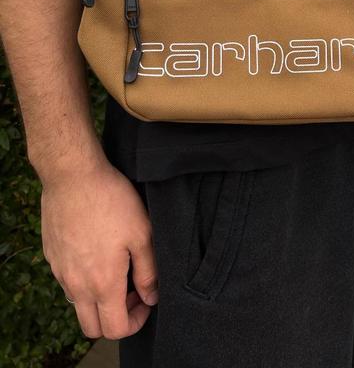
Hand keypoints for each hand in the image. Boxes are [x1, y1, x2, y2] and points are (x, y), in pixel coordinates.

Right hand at [40, 158, 157, 339]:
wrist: (74, 176)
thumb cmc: (112, 201)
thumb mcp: (142, 233)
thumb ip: (148, 272)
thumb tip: (150, 297)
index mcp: (102, 283)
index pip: (114, 329)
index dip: (135, 322)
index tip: (144, 301)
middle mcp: (76, 285)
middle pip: (92, 326)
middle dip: (114, 318)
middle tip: (130, 290)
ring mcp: (60, 271)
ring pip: (78, 304)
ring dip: (97, 299)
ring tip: (115, 268)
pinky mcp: (51, 256)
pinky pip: (67, 281)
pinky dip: (83, 280)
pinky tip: (97, 252)